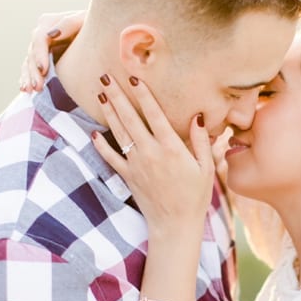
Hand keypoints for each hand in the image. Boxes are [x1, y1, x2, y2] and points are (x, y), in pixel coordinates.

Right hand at [19, 10, 84, 91]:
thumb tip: (52, 34)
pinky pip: (32, 69)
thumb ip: (68, 23)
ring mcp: (41, 48)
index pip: (39, 39)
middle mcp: (41, 35)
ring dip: (29, 77)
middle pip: (33, 54)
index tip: (43, 70)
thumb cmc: (92, 23)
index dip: (39, 54)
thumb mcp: (84, 19)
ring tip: (29, 90)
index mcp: (48, 23)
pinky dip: (28, 78)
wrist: (98, 32)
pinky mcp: (43, 59)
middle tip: (37, 87)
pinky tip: (25, 89)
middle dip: (34, 71)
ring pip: (30, 63)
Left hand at [92, 75, 213, 230]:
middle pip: (130, 118)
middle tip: (105, 76)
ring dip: (108, 112)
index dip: (143, 95)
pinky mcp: (128, 176)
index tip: (134, 78)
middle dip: (117, 95)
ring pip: (118, 133)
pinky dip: (101, 145)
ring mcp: (136, 164)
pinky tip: (93, 133)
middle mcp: (151, 153)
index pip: (154, 115)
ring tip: (99, 94)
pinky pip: (111, 157)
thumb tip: (197, 117)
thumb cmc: (195, 197)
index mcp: (172, 148)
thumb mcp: (206, 168)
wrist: (175, 224)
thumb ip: (201, 141)